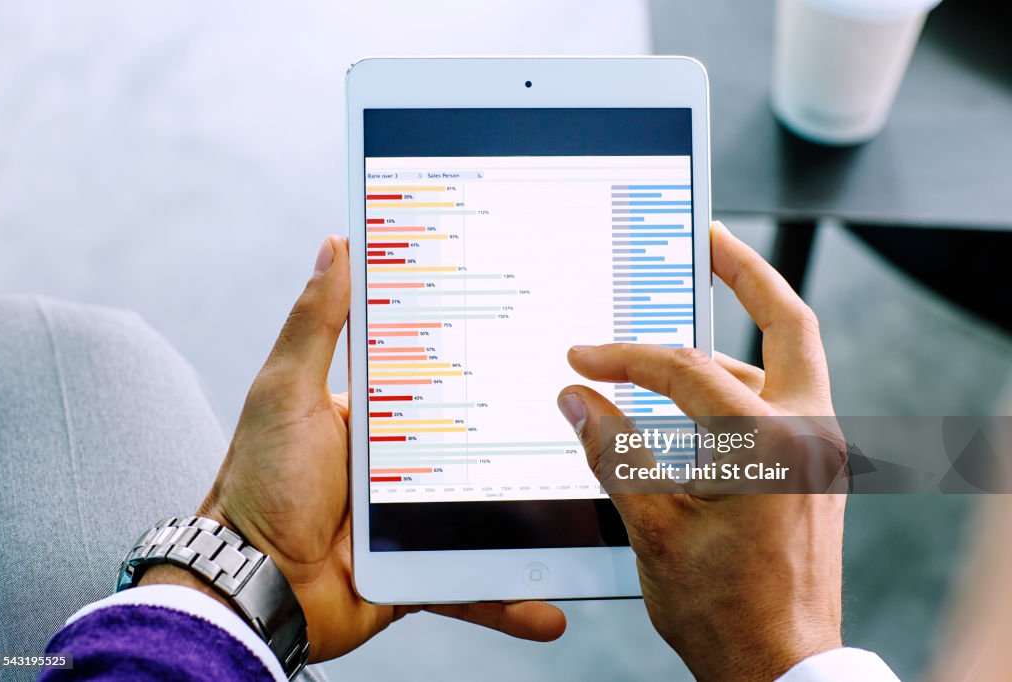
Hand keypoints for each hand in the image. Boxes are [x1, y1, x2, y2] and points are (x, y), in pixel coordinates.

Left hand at [168, 236, 564, 660]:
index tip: (534, 319)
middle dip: (533, 431)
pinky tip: (551, 608)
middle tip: (593, 411)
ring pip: (493, 512)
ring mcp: (418, 517)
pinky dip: (511, 598)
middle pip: (482, 440)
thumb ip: (316, 324)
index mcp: (378, 413)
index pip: (443, 370)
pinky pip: (476, 582)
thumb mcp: (286, 391)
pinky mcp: (423, 568)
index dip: (484, 346)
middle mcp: (405, 461)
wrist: (251, 588)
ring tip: (595, 509)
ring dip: (539, 520)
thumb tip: (337, 247)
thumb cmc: (258, 483)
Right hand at [557, 222, 843, 680]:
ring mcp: (822, 451)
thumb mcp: (653, 526)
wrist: (783, 669)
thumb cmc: (724, 611)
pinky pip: (780, 401)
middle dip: (748, 273)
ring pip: (785, 362)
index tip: (582, 359)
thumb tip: (577, 398)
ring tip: (680, 330)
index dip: (623, 358)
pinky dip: (738, 385)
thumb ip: (613, 451)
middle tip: (711, 238)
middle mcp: (811, 434)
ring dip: (734, 340)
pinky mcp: (815, 471)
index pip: (684, 369)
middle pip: (789, 322)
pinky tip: (695, 398)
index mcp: (771, 443)